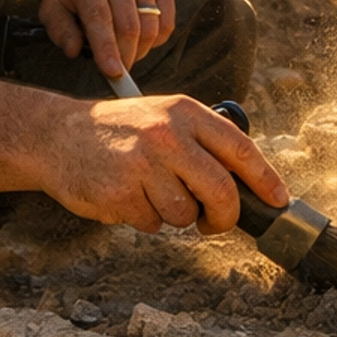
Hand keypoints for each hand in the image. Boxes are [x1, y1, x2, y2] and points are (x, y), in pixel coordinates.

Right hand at [34, 89, 289, 235]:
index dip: (266, 179)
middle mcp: (167, 135)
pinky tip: (127, 197)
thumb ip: (203, 141)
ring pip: (185, 214)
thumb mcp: (165, 116)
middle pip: (222, 191)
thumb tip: (249, 183)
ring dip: (176, 216)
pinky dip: (145, 219)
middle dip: (225, 216)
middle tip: (215, 222)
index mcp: (186, 112)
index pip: (240, 149)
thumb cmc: (121, 130)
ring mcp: (142, 164)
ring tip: (151, 193)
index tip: (279, 200)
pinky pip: (152, 224)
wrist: (57, 135)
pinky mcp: (119, 193)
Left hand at [41, 0, 174, 81]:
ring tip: (126, 54)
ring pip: (150, 27)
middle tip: (117, 71)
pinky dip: (156, 40)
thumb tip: (74, 51)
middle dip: (125, 57)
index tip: (113, 73)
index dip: (107, 48)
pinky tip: (141, 40)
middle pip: (129, 27)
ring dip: (139, 51)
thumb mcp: (53, 1)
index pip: (99, 18)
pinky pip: (167, 22)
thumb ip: (59, 29)